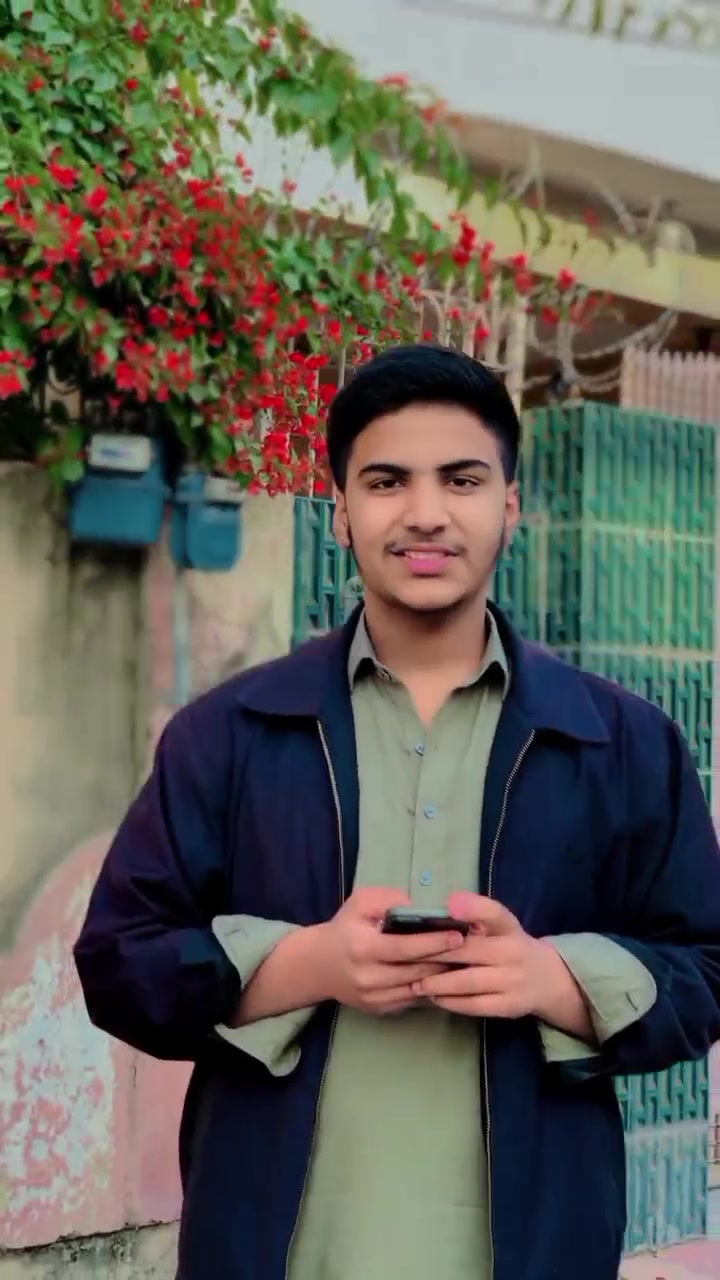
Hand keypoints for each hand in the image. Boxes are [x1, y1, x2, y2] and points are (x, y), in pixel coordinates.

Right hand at [317, 887, 465, 1015]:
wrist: (318, 965)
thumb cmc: (345, 928)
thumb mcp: (361, 902)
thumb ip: (389, 899)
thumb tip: (419, 908)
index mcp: (364, 948)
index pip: (407, 948)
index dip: (435, 942)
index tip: (459, 934)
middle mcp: (369, 977)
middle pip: (418, 972)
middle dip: (446, 960)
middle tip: (471, 949)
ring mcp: (375, 998)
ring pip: (419, 989)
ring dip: (442, 978)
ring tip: (464, 963)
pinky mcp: (379, 1011)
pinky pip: (413, 1001)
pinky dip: (430, 990)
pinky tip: (444, 978)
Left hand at [412, 892, 587, 1024]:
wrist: (548, 979)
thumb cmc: (511, 946)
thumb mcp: (501, 924)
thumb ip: (477, 912)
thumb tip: (449, 902)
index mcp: (509, 927)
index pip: (493, 914)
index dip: (471, 909)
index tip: (448, 907)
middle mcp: (513, 952)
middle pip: (468, 952)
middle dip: (434, 954)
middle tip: (406, 957)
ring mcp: (513, 981)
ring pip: (468, 982)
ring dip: (437, 983)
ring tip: (414, 983)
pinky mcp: (509, 1006)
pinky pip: (475, 1005)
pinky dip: (451, 1002)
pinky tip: (434, 998)